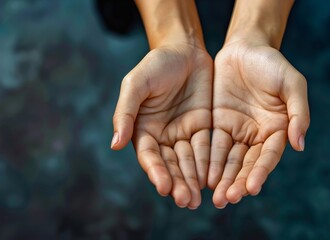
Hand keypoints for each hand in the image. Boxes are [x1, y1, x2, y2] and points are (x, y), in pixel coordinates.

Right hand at [112, 44, 211, 208]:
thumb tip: (115, 144)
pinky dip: (209, 164)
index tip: (164, 187)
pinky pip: (206, 149)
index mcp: (143, 129)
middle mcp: (163, 136)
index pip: (149, 156)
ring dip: (193, 180)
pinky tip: (214, 179)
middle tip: (187, 201)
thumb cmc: (155, 64)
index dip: (156, 172)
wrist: (183, 49)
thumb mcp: (136, 84)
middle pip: (170, 165)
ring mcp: (183, 133)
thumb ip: (125, 113)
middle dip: (178, 183)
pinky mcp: (203, 127)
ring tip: (199, 199)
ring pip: (189, 162)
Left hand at [209, 40, 309, 207]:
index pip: (268, 156)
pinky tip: (204, 177)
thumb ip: (298, 112)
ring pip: (229, 159)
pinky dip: (209, 161)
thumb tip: (299, 144)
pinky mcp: (218, 124)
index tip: (251, 188)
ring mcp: (237, 130)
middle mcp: (257, 134)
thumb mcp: (292, 83)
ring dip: (223, 178)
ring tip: (215, 198)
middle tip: (227, 200)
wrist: (245, 46)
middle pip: (247, 163)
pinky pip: (213, 145)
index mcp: (277, 128)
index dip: (260, 172)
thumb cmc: (272, 63)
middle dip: (238, 182)